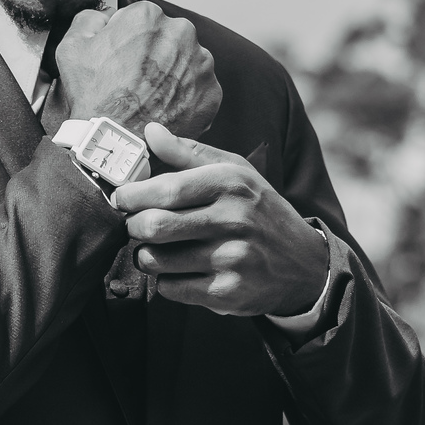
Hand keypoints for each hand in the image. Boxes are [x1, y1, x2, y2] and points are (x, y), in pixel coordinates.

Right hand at [55, 3, 221, 138]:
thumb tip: (104, 17)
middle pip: (168, 38)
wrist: (116, 143)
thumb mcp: (72, 47)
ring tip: (149, 98)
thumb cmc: (94, 97)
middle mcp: (181, 33)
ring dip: (172, 75)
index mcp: (149, 16)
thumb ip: (90, 19)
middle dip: (155, 55)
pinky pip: (198, 90)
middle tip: (135, 80)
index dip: (128, 40)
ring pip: (186, 63)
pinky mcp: (212, 92)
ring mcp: (201, 64)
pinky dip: (184, 98)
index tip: (122, 59)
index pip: (141, 19)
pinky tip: (164, 109)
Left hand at [112, 124, 329, 316]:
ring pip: (156, 260)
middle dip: (133, 226)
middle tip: (135, 225)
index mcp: (231, 183)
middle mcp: (233, 220)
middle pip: (154, 226)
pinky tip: (180, 271)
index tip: (121, 198)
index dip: (132, 195)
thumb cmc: (258, 211)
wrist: (303, 264)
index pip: (166, 189)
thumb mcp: (235, 173)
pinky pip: (170, 288)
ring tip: (156, 249)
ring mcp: (231, 259)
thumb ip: (189, 153)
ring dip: (146, 255)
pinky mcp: (227, 293)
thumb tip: (150, 131)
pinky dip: (165, 280)